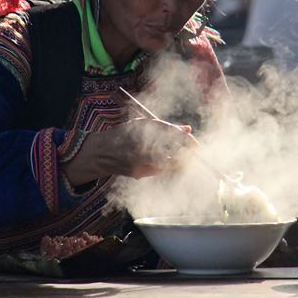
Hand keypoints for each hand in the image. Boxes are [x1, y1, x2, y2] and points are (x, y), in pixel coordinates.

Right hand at [61, 117, 198, 185]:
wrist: (101, 152)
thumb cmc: (124, 135)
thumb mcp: (143, 125)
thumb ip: (166, 128)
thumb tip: (188, 129)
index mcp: (142, 128)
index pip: (170, 133)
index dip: (186, 140)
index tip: (195, 144)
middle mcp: (140, 144)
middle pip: (171, 150)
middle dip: (185, 153)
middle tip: (193, 154)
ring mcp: (138, 160)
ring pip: (167, 164)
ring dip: (177, 162)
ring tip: (182, 159)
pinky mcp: (137, 172)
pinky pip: (158, 170)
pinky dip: (165, 167)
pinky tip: (165, 163)